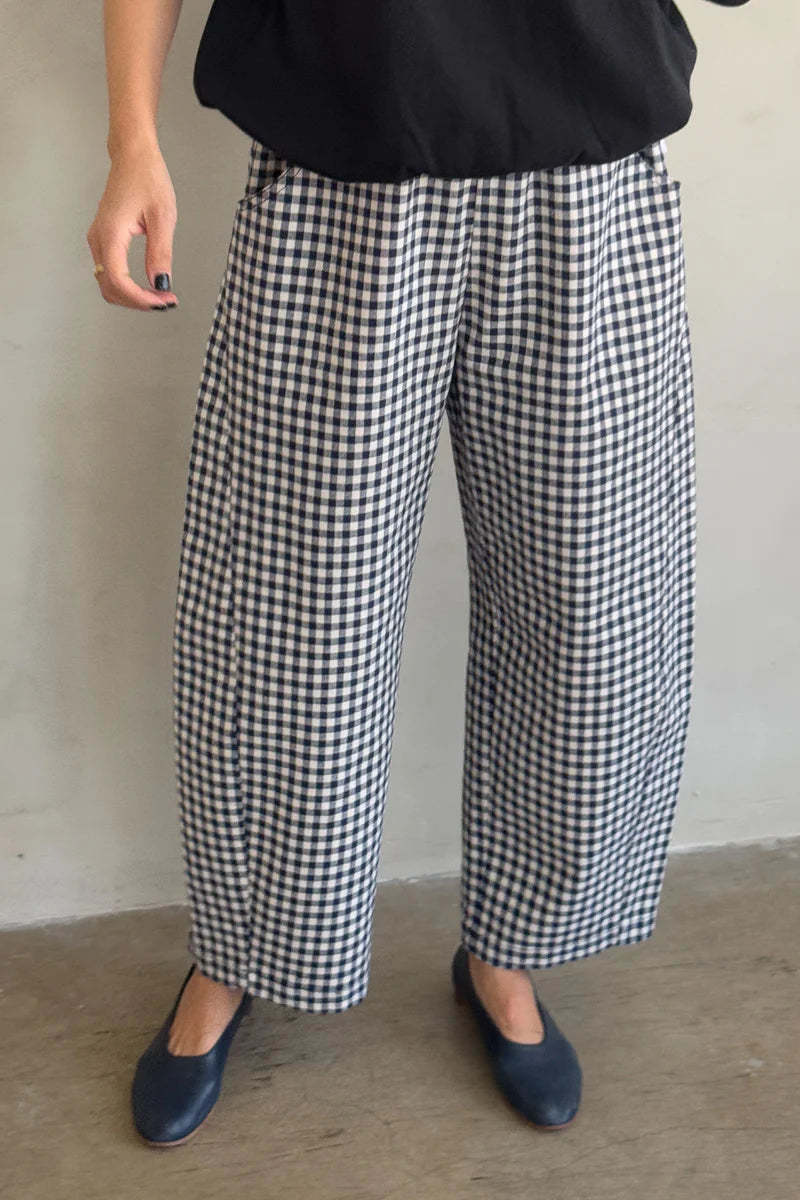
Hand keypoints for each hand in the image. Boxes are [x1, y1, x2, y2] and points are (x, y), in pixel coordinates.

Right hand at [86, 142, 179, 310]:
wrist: (132, 157)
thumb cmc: (147, 178)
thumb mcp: (162, 217)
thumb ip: (160, 253)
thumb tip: (160, 283)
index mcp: (111, 233)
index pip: (117, 280)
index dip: (140, 298)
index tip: (163, 301)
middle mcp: (99, 239)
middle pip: (109, 288)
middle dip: (137, 301)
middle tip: (165, 301)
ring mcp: (98, 239)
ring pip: (107, 283)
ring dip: (132, 296)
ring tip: (159, 295)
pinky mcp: (103, 239)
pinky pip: (109, 272)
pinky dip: (127, 285)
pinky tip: (147, 284)